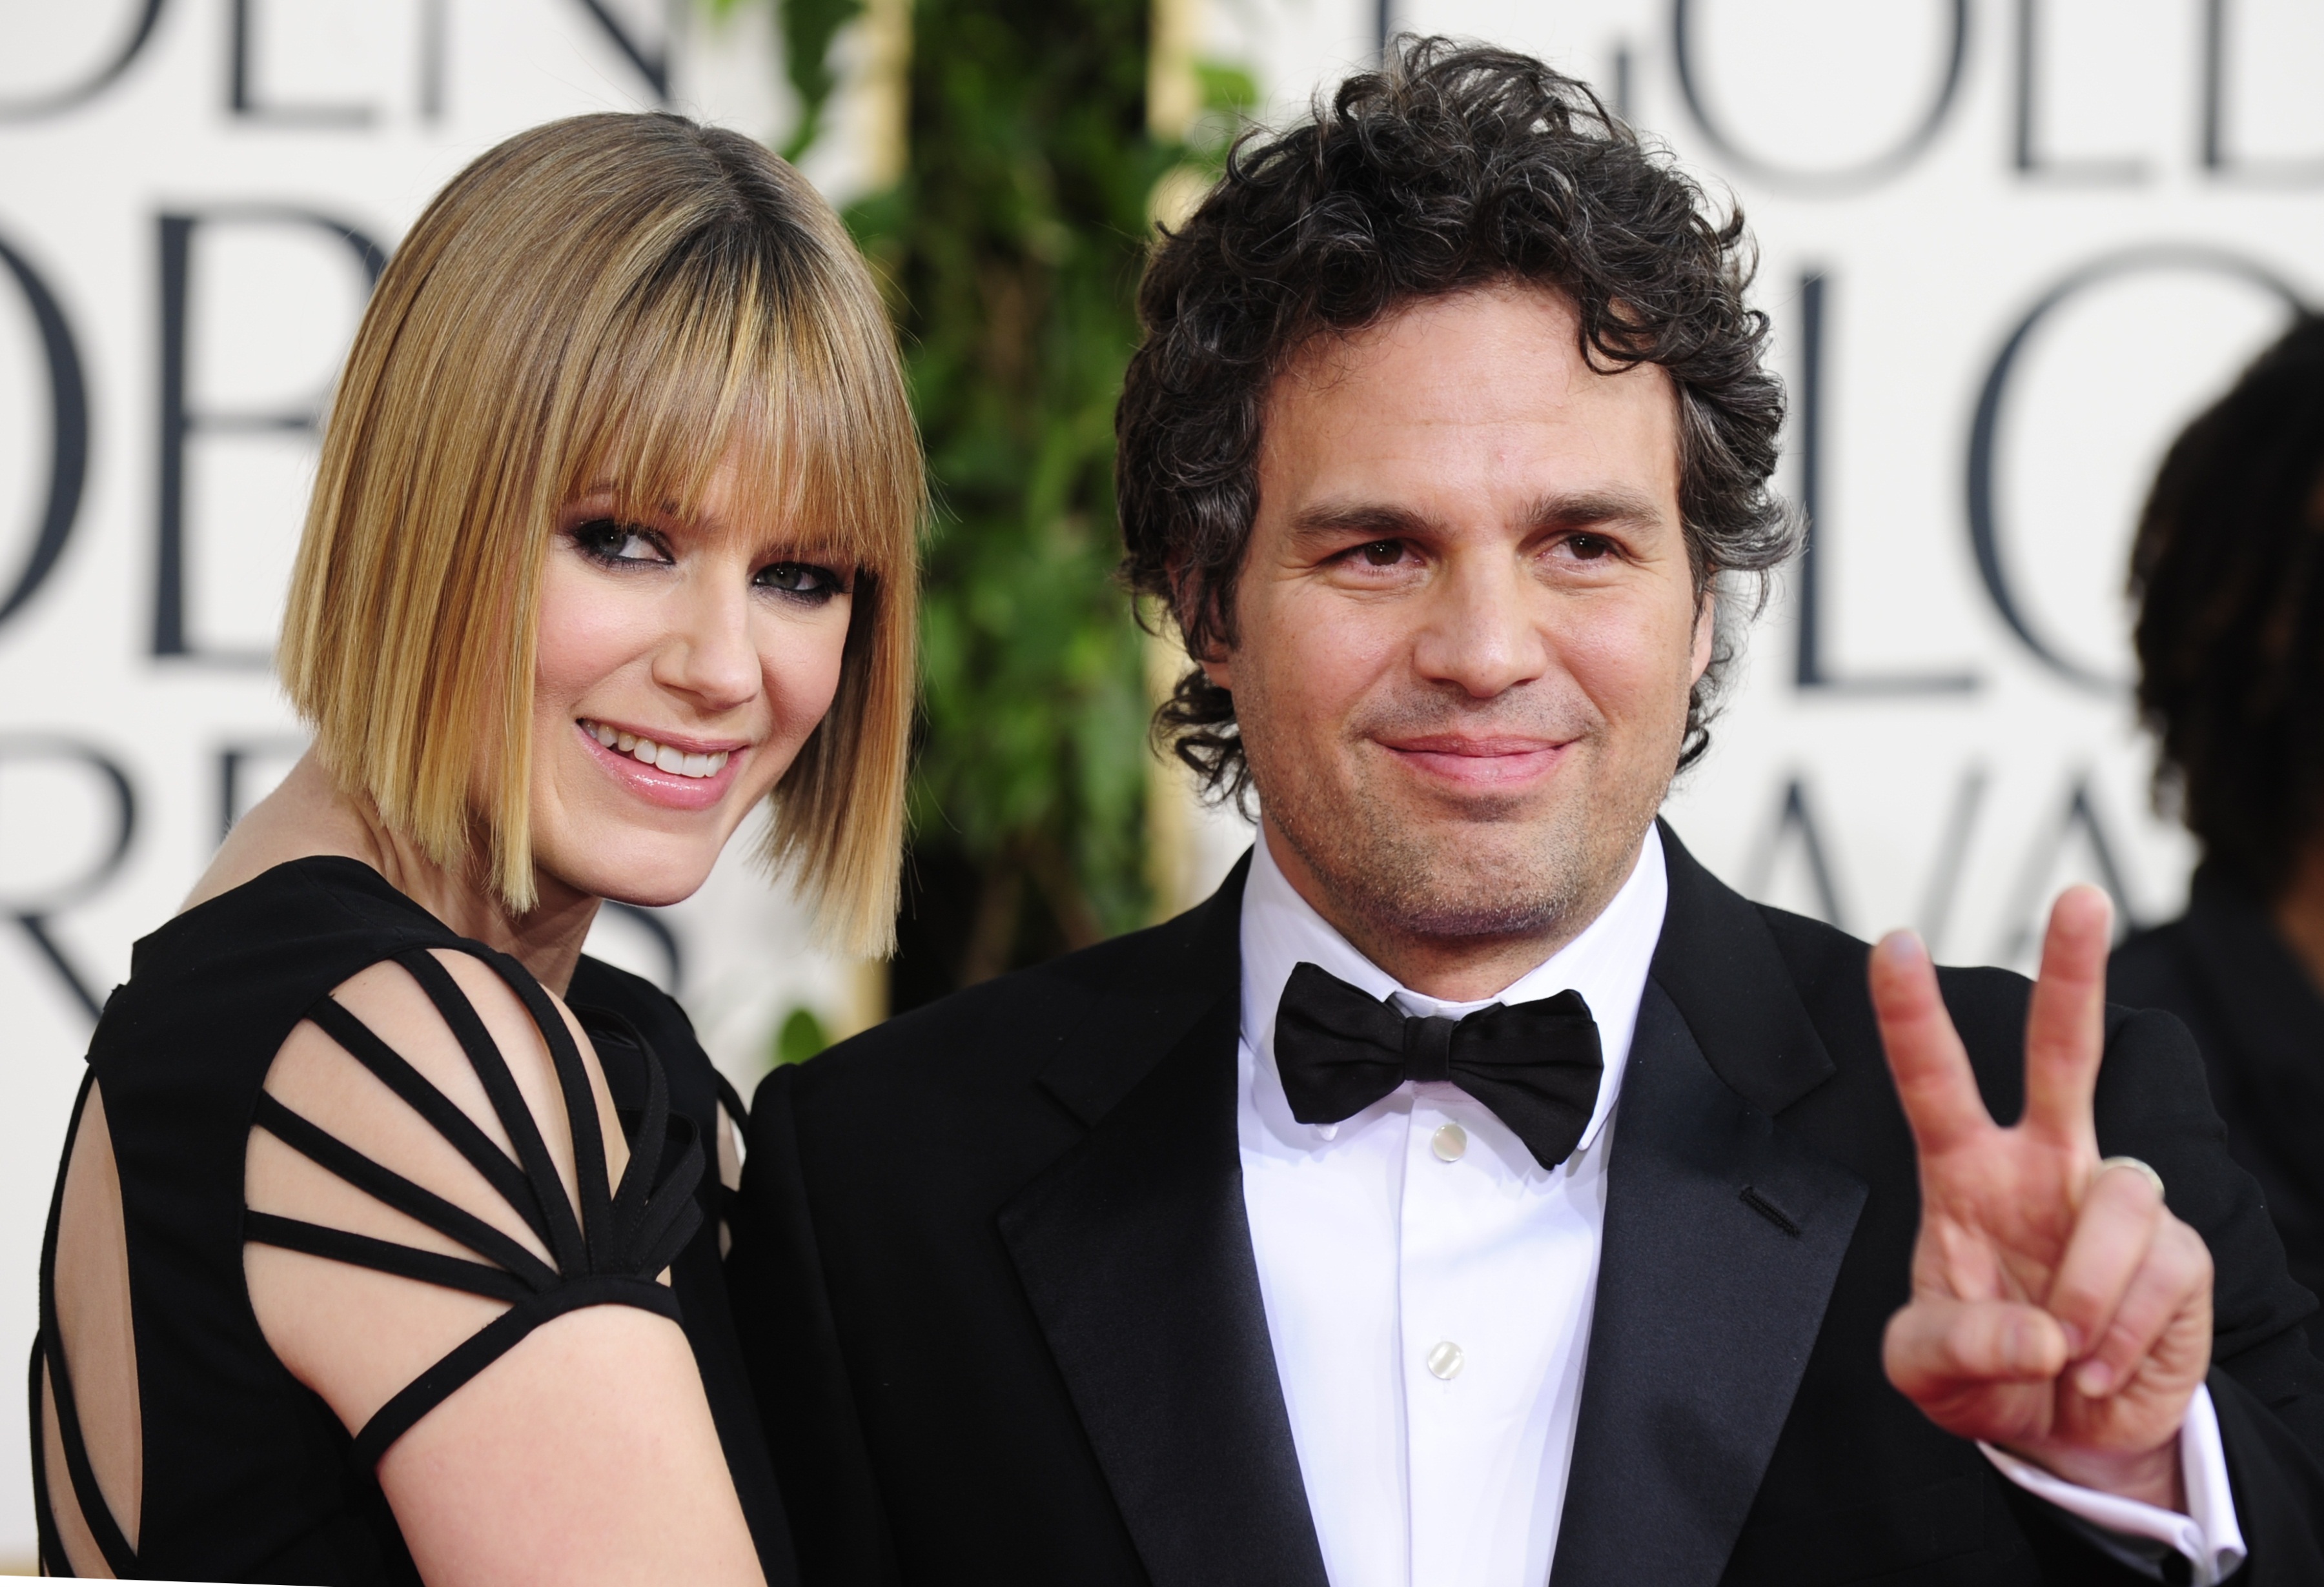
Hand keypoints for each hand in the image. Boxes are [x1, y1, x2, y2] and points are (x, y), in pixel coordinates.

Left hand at [1870, 885, 2212, 1510]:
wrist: (2064, 1434)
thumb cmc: (1985, 1372)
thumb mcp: (1927, 1372)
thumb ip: (1954, 1347)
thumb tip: (2037, 1331)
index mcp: (1966, 1173)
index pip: (1934, 1081)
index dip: (1911, 1014)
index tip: (1892, 943)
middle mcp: (2044, 1166)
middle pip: (2065, 1052)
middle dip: (2075, 974)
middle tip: (2081, 896)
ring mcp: (2113, 1201)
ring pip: (2121, 1199)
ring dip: (2087, 1296)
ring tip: (2063, 1353)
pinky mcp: (2178, 1252)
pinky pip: (2159, 1273)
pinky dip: (2121, 1336)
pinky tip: (2100, 1365)